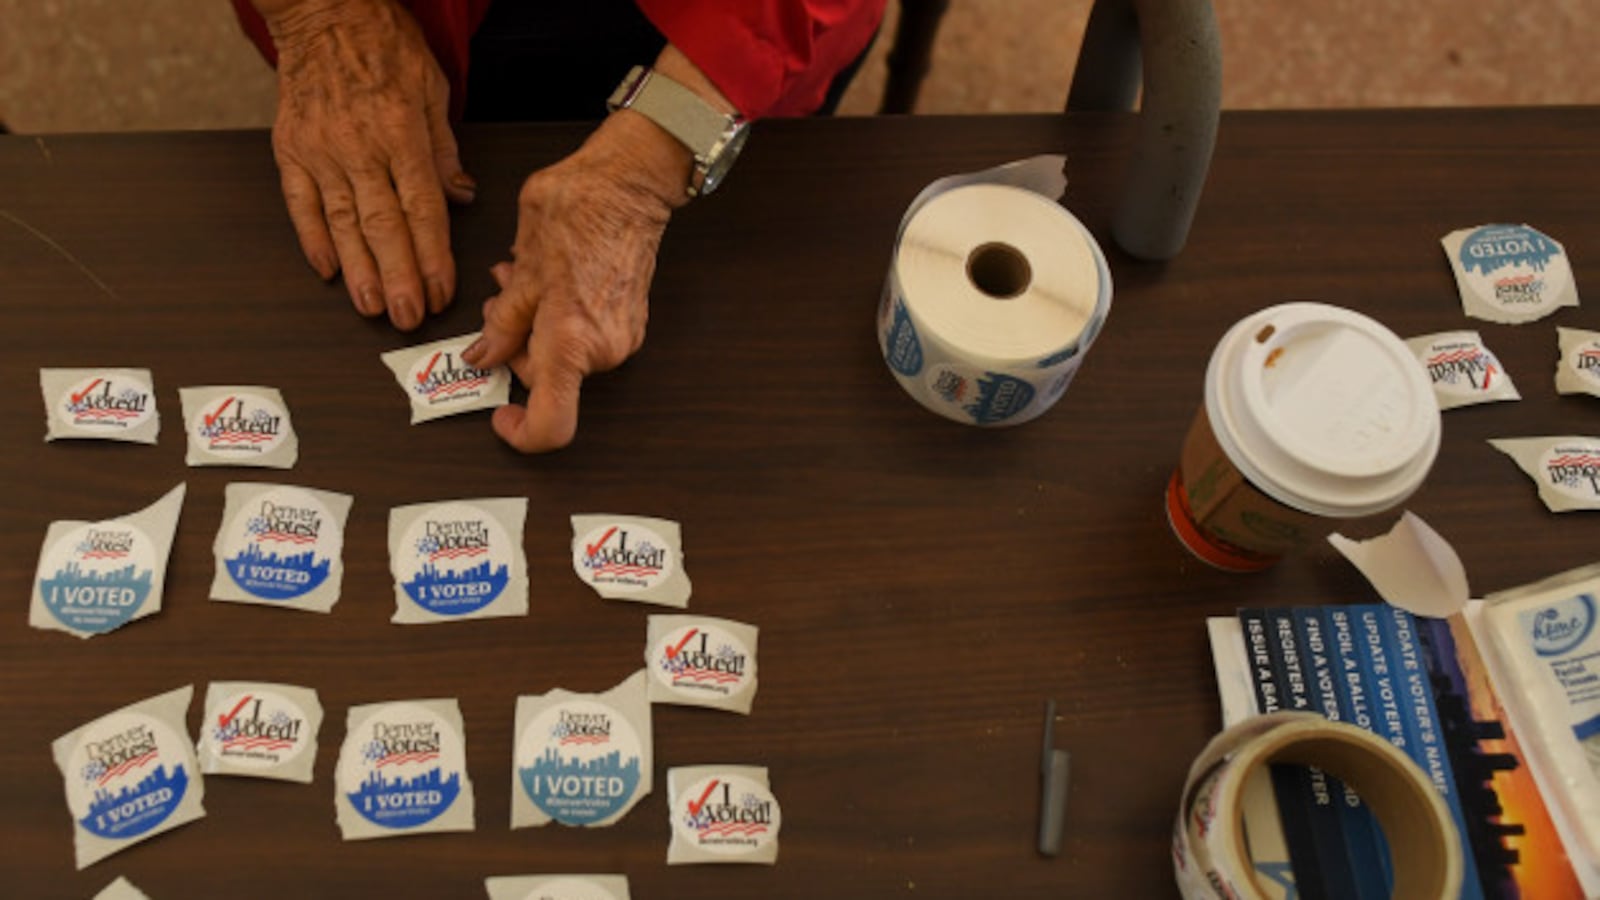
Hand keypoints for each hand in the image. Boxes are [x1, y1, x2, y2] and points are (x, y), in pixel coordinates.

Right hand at [260, 0, 472, 329]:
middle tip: (407, 317)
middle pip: (383, 225)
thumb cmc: (382, 44)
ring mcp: (321, 151)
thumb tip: (460, 198)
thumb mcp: (433, 88)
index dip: (433, 256)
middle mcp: (359, 147)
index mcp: (401, 134)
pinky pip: (300, 203)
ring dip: (358, 270)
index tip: (441, 290)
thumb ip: (444, 150)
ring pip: (342, 223)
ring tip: (369, 306)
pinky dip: (313, 238)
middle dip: (398, 277)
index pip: (422, 209)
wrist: (323, 11)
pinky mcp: (291, 149)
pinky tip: (327, 270)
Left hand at [461, 111, 690, 450]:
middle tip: (499, 300)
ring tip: (521, 276)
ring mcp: (622, 338)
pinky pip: (584, 336)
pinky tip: (548, 278)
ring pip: (563, 354)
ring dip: (534, 324)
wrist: (630, 185)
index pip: (552, 424)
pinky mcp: (630, 322)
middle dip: (515, 345)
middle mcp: (604, 351)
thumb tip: (483, 356)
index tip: (502, 417)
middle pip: (548, 378)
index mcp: (572, 344)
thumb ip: (501, 325)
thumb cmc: (581, 214)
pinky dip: (559, 316)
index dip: (522, 433)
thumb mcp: (523, 271)